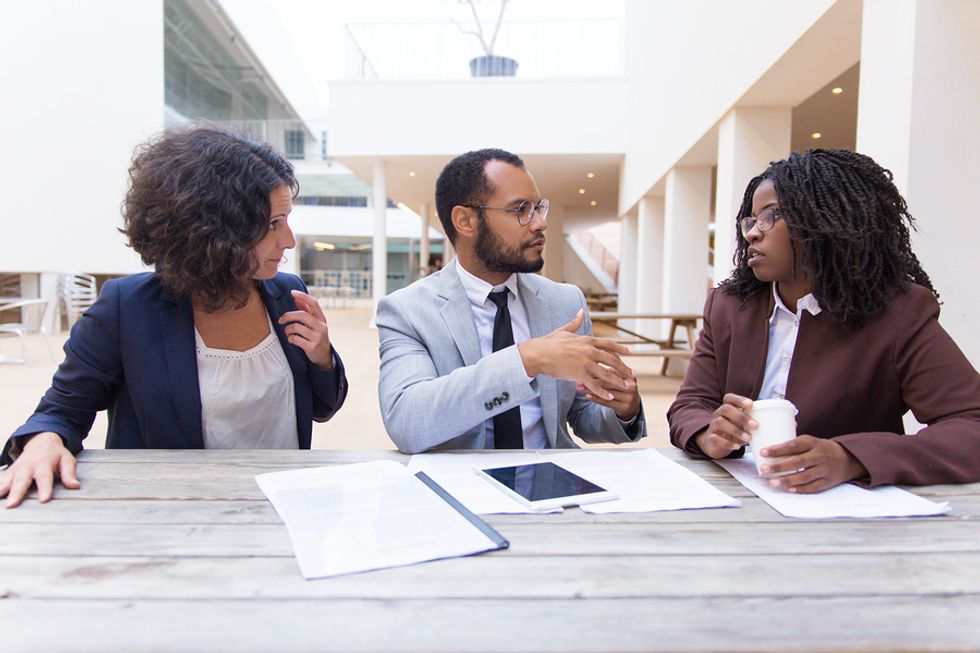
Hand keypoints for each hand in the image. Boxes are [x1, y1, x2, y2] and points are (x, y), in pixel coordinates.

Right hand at [0, 432, 79, 507]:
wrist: (41, 441)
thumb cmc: (56, 454)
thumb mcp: (67, 459)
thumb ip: (69, 473)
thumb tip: (75, 486)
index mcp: (44, 463)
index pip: (44, 477)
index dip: (44, 488)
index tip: (44, 499)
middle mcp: (28, 466)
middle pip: (22, 480)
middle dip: (17, 492)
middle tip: (12, 505)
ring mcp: (16, 469)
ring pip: (7, 480)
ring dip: (2, 490)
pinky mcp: (9, 472)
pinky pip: (1, 480)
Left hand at [280, 290, 333, 369]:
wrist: (324, 355)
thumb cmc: (316, 336)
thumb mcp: (314, 323)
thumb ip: (306, 311)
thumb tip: (297, 299)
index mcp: (321, 318)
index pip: (313, 303)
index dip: (303, 296)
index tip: (292, 292)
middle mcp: (321, 326)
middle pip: (302, 315)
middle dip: (288, 316)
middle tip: (281, 320)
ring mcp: (317, 337)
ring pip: (296, 327)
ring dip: (288, 330)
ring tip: (287, 332)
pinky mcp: (312, 347)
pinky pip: (296, 339)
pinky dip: (290, 338)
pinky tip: (292, 339)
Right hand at [518, 310, 633, 400]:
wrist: (538, 354)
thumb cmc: (548, 343)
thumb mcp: (564, 330)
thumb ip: (575, 323)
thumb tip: (581, 312)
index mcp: (586, 340)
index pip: (608, 345)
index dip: (621, 349)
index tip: (631, 352)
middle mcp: (589, 351)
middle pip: (612, 360)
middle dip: (624, 367)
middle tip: (633, 374)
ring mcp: (585, 363)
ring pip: (606, 373)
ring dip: (618, 381)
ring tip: (627, 386)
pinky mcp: (579, 374)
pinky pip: (594, 385)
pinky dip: (603, 392)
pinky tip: (610, 397)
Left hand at [576, 370, 640, 420]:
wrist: (632, 405)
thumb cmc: (621, 386)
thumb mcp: (619, 374)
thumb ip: (611, 364)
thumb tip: (596, 351)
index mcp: (629, 375)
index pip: (611, 370)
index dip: (596, 368)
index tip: (583, 366)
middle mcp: (631, 385)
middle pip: (608, 381)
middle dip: (592, 379)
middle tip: (578, 378)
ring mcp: (629, 397)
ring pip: (606, 392)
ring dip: (591, 389)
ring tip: (580, 387)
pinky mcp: (624, 407)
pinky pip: (607, 402)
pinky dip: (596, 399)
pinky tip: (587, 396)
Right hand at [694, 393, 754, 457]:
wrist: (716, 443)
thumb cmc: (734, 430)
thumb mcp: (742, 423)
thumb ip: (751, 420)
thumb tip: (770, 420)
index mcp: (727, 408)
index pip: (729, 398)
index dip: (739, 400)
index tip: (751, 405)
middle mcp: (718, 414)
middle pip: (726, 409)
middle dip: (741, 416)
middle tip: (755, 425)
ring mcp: (713, 425)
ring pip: (720, 422)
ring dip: (736, 430)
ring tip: (748, 438)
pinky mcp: (710, 438)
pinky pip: (715, 438)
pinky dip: (727, 443)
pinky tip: (737, 446)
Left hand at [760, 435, 866, 492]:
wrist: (848, 459)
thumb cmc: (821, 449)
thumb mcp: (811, 441)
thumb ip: (793, 441)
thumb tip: (769, 432)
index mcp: (813, 443)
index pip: (794, 445)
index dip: (778, 449)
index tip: (763, 452)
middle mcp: (819, 456)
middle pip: (797, 462)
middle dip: (778, 466)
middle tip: (763, 470)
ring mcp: (825, 470)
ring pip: (804, 476)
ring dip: (787, 480)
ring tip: (772, 483)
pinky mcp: (828, 482)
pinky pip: (813, 486)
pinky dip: (800, 489)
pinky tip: (788, 489)